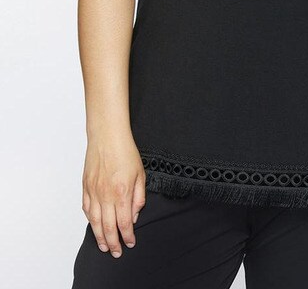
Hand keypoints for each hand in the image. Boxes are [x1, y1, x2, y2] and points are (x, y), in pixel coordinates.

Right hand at [81, 134, 145, 257]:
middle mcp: (106, 195)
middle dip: (113, 242)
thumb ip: (139, 197)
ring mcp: (93, 191)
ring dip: (99, 236)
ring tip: (104, 246)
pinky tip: (95, 226)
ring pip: (95, 221)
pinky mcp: (85, 187)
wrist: (107, 136)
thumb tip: (134, 215)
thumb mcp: (141, 174)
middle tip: (116, 252)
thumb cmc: (125, 152)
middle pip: (108, 227)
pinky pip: (86, 209)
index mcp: (122, 192)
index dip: (127, 236)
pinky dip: (90, 220)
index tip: (130, 243)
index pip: (124, 222)